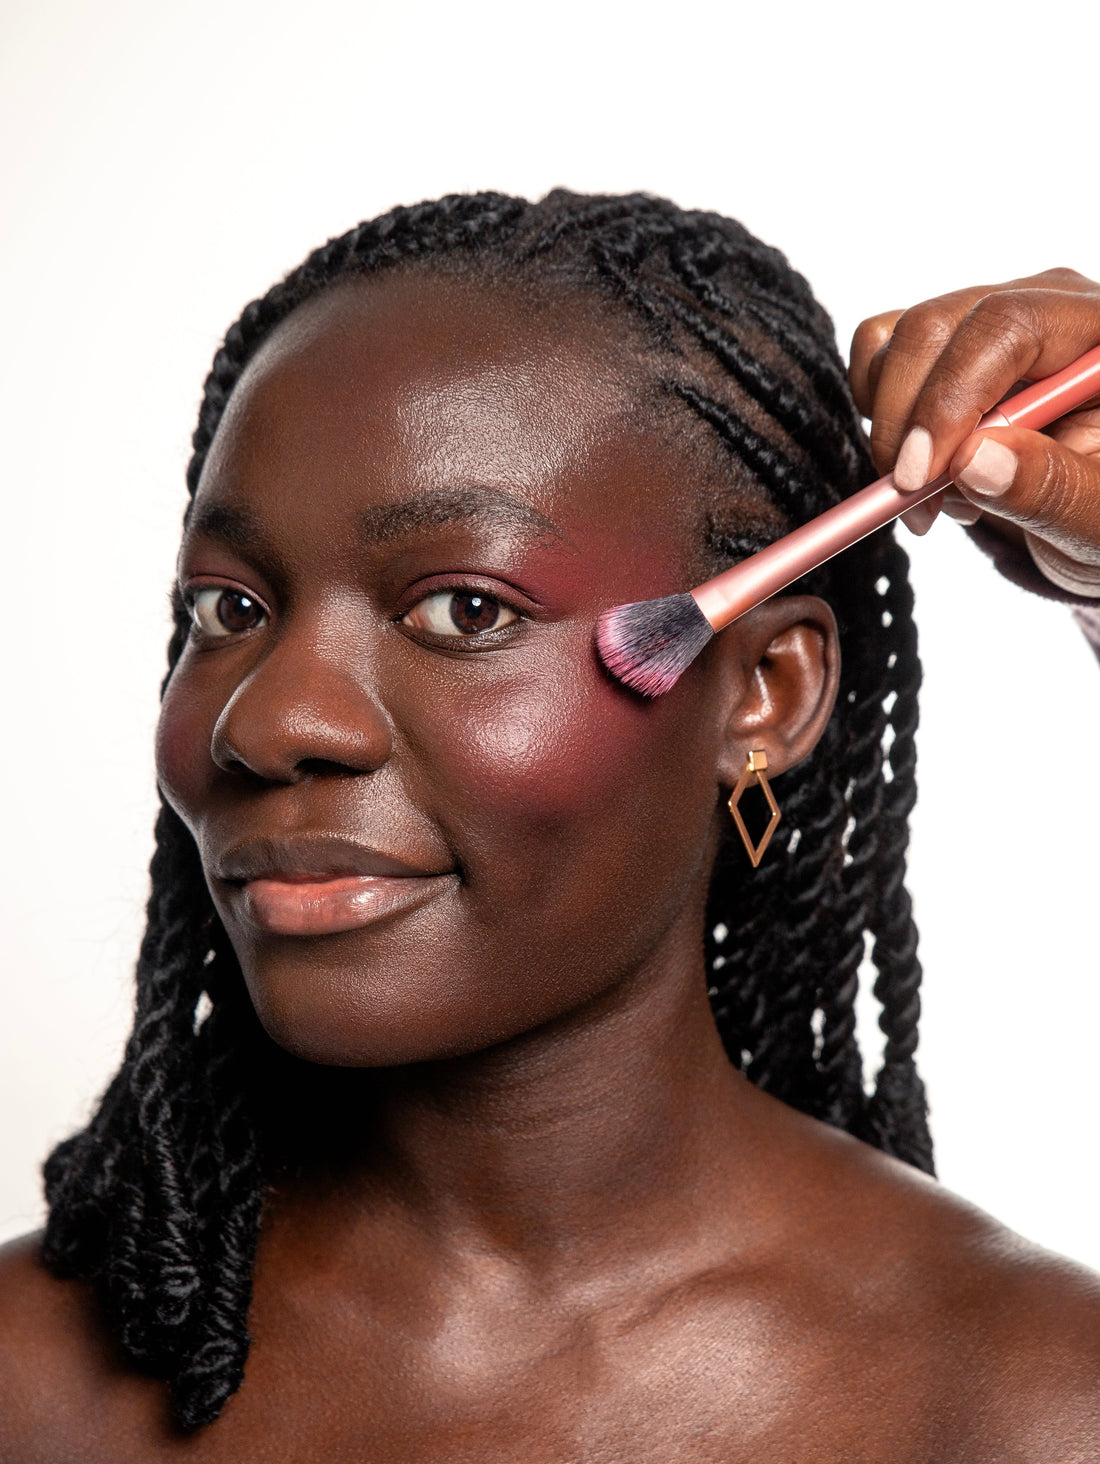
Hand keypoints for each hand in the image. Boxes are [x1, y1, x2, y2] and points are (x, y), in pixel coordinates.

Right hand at [849, 269, 1099, 593]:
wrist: (1091, 505)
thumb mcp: (1096, 519)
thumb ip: (1050, 487)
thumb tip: (972, 460)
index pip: (1006, 327)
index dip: (948, 399)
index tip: (918, 477)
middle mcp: (1045, 306)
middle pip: (936, 326)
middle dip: (906, 422)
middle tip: (916, 505)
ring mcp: (990, 316)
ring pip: (895, 342)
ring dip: (893, 429)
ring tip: (941, 495)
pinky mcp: (947, 340)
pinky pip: (879, 351)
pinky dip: (877, 413)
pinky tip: (924, 460)